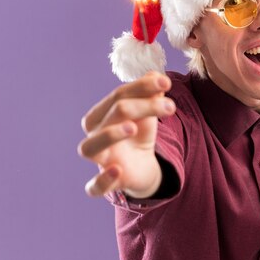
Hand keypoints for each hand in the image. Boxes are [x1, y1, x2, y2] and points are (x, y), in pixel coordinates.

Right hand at [77, 71, 175, 197]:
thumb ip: (151, 93)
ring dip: (109, 135)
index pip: (118, 95)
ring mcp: (100, 159)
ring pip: (90, 147)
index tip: (166, 82)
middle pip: (112, 114)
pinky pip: (94, 186)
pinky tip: (116, 171)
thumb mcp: (148, 113)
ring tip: (133, 127)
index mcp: (101, 115)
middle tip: (170, 106)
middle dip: (142, 106)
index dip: (141, 87)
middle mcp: (95, 135)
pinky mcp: (108, 183)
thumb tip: (155, 74)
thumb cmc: (139, 135)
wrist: (142, 166)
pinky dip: (101, 180)